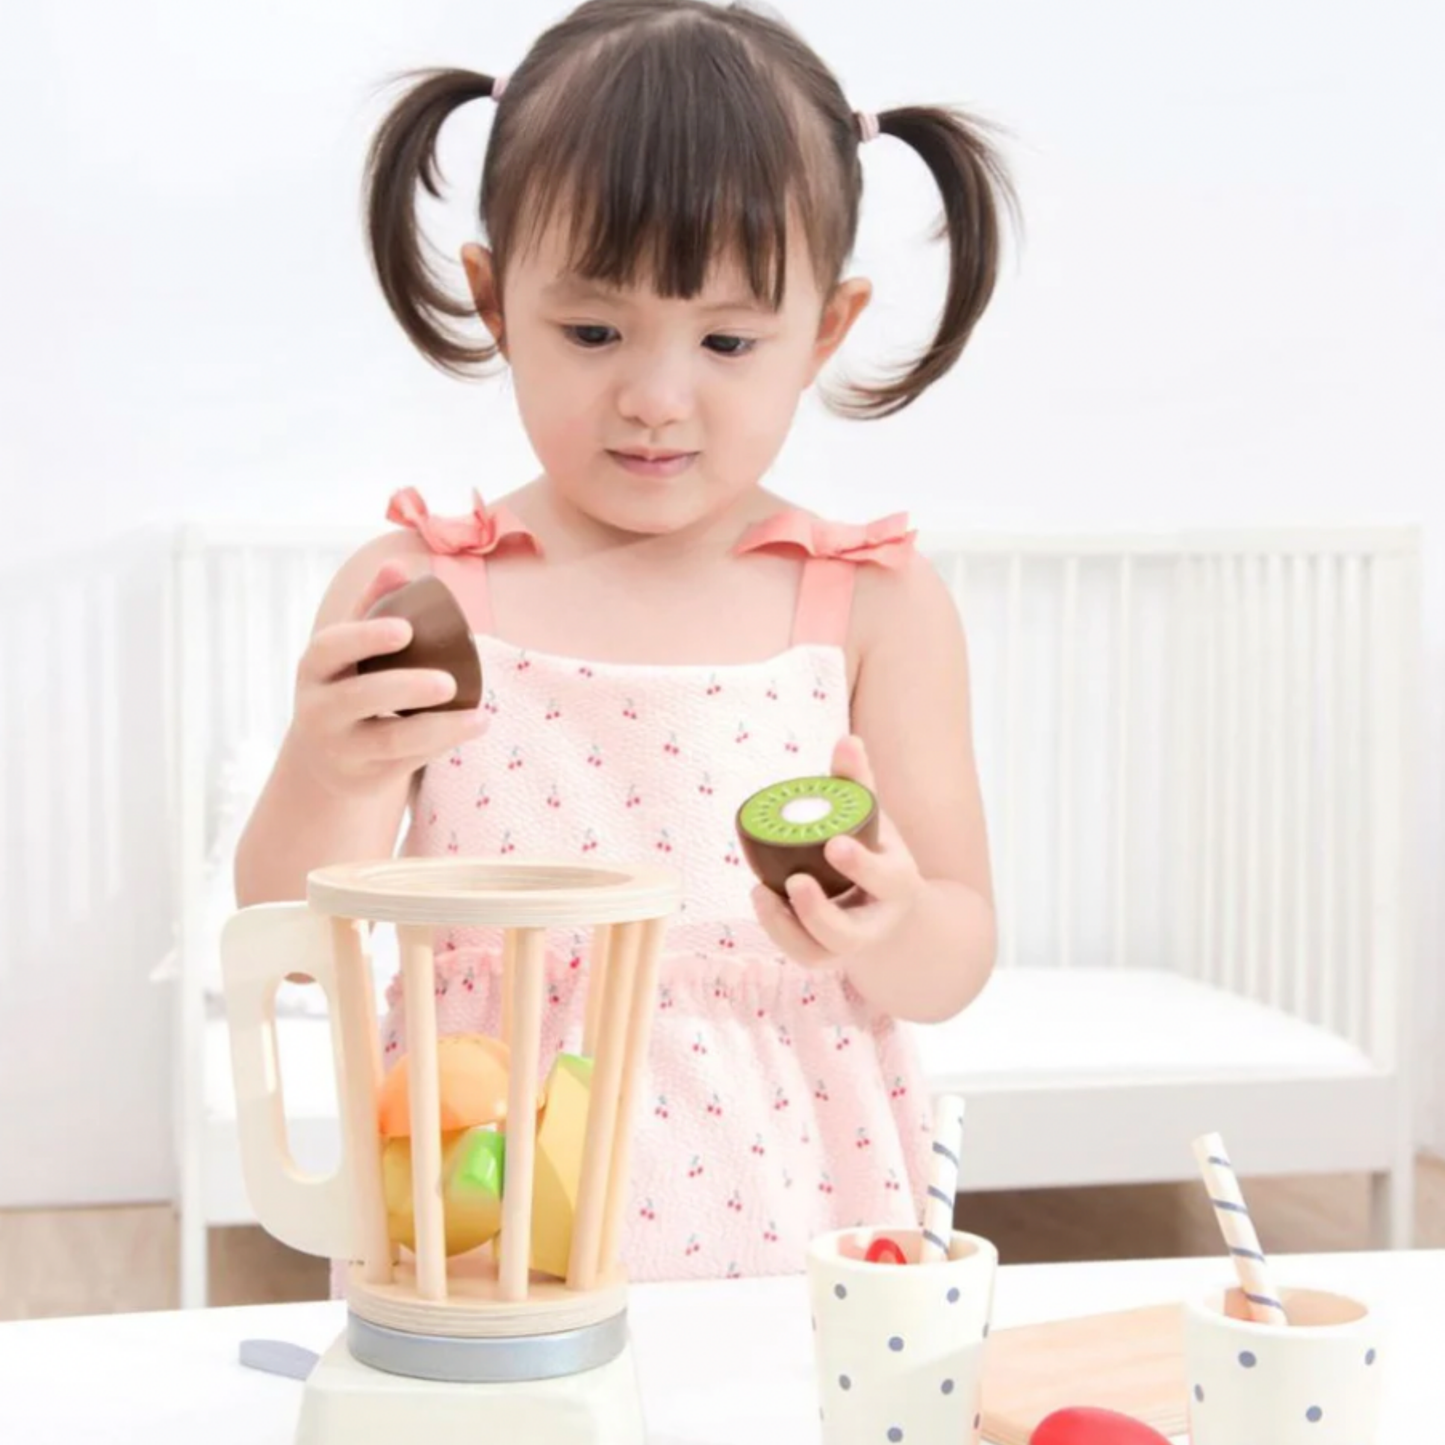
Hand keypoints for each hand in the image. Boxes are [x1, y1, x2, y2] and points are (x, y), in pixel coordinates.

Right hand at [288, 561, 487, 798]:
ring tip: (479, 716)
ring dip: (437, 729)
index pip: (331, 647)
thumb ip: (371, 606)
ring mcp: (342, 748)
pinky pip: (408, 762)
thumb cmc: (346, 684)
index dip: (365, 637)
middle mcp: (320, 710)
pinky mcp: (366, 777)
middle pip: (360, 698)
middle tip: (448, 682)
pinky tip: (474, 726)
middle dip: (405, 688)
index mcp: (315, 668)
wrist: (324, 757)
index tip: (405, 629)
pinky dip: (443, 744)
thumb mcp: (348, 648)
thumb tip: (399, 567)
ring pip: (390, 741)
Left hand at [750, 734, 922, 966]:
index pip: (887, 881)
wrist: (890, 908)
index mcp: (897, 884)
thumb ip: (858, 782)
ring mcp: (849, 944)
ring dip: (788, 927)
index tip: (835, 844)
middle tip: (796, 881)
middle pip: (850, 934)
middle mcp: (876, 922)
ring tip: (762, 892)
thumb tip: (846, 739)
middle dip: (820, 913)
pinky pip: (802, 955)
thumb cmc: (875, 851)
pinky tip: (760, 896)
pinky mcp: (825, 955)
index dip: (861, 866)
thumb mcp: (873, 819)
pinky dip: (778, 931)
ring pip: (821, 953)